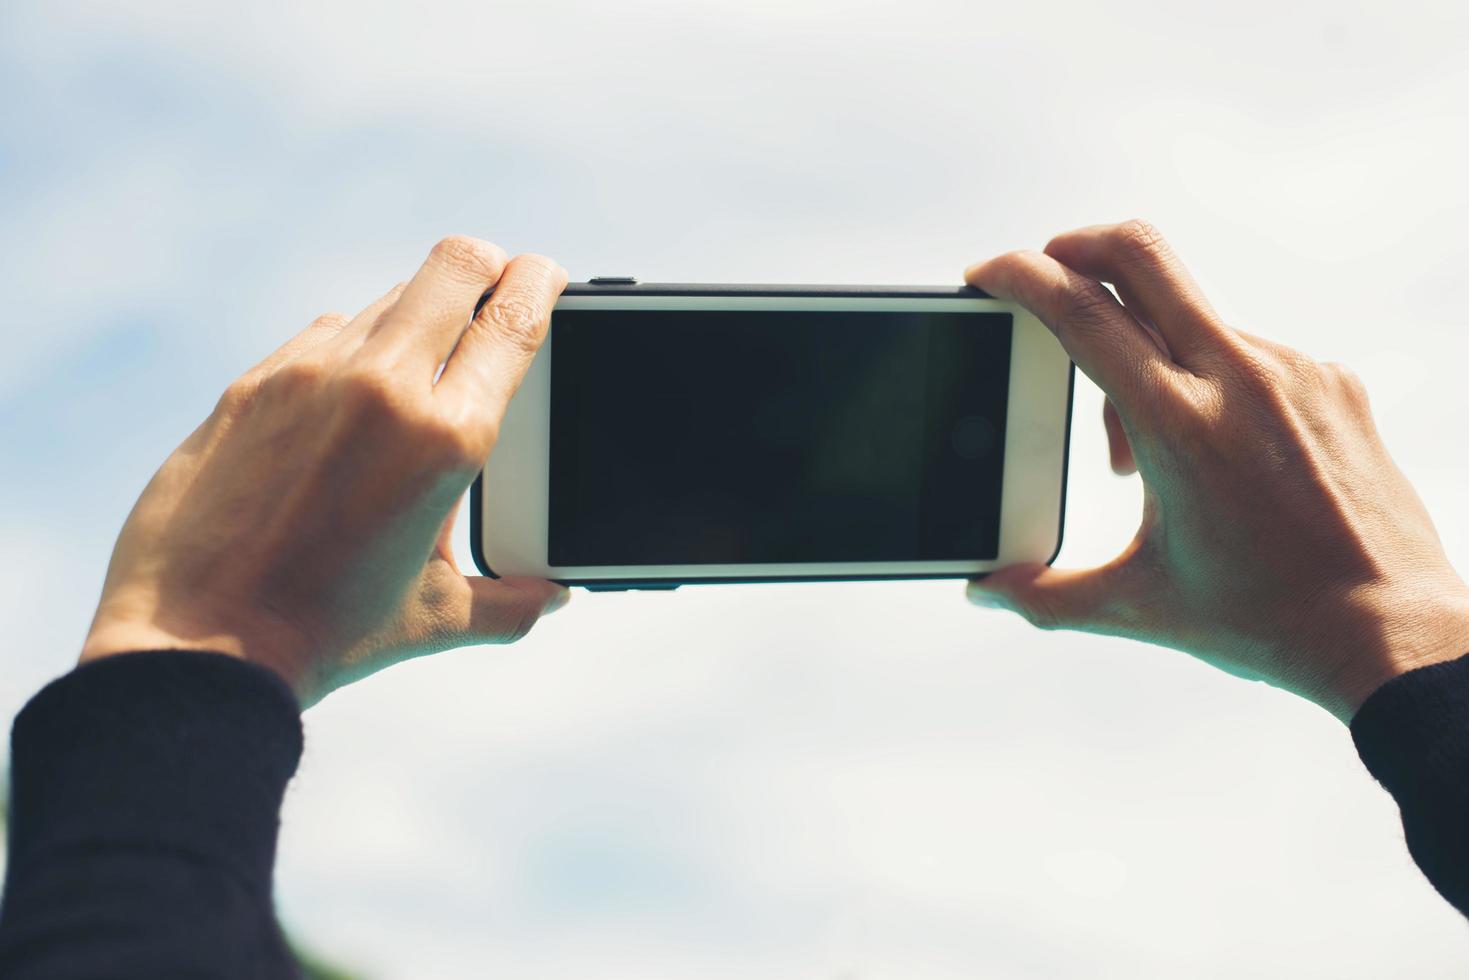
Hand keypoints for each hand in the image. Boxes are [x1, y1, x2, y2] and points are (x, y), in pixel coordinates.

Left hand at [80, 237, 569, 705]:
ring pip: (389, 298)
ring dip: (421, 313)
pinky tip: (351, 397)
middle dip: (489, 266)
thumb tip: (554, 595)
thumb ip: (512, 601)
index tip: (546, 275)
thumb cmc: (322, 634)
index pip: (513, 318)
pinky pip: (327, 333)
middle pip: (456, 264)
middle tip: (495, 289)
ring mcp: (310, 372)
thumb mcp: (436, 618)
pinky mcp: (254, 381)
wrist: (195, 642)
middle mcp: (382, 385)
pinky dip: (356, 347)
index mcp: (447, 438)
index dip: (541, 281)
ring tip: (421, 362)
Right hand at [965, 220, 1468, 721]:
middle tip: (1046, 275)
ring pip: (1190, 317)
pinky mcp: (1332, 379)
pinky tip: (1215, 452)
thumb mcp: (1139, 605)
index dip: (1021, 277)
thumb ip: (1044, 594)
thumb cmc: (1268, 621)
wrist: (1394, 632)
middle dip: (1075, 247)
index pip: (1083, 313)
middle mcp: (1240, 377)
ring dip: (1143, 353)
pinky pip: (1246, 350)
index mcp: (1179, 425)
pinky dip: (1206, 381)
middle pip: (1141, 255)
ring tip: (1143, 450)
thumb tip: (983, 589)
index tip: (988, 274)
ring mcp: (1293, 370)